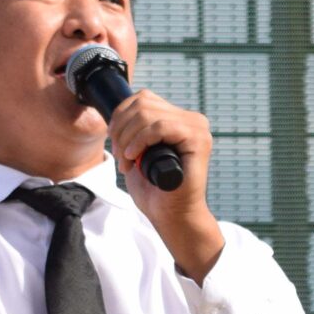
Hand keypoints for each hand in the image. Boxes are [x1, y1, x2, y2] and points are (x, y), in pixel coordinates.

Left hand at [108, 91, 223, 282]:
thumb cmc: (155, 189)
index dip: (120, 117)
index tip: (115, 144)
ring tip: (127, 162)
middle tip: (120, 157)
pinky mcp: (199, 140)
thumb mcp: (139, 152)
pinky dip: (141, 141)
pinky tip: (135, 157)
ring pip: (147, 114)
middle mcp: (191, 119)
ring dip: (128, 139)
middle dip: (121, 130)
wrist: (172, 216)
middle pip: (142, 104)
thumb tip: (118, 113)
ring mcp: (197, 128)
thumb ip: (134, 129)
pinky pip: (161, 126)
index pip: (142, 98)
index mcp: (178, 118)